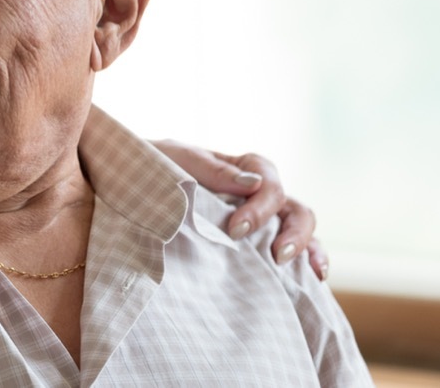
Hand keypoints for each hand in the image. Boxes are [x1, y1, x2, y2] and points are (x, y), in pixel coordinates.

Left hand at [151, 140, 327, 280]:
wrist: (126, 186)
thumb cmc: (150, 167)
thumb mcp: (175, 159)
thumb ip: (212, 169)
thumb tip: (254, 184)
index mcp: (239, 168)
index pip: (268, 180)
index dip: (261, 205)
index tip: (236, 230)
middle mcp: (255, 194)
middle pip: (292, 206)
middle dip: (293, 231)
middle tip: (277, 256)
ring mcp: (258, 219)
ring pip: (298, 227)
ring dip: (307, 246)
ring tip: (307, 272)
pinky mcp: (252, 244)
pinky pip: (290, 249)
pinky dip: (308, 259)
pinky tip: (314, 278)